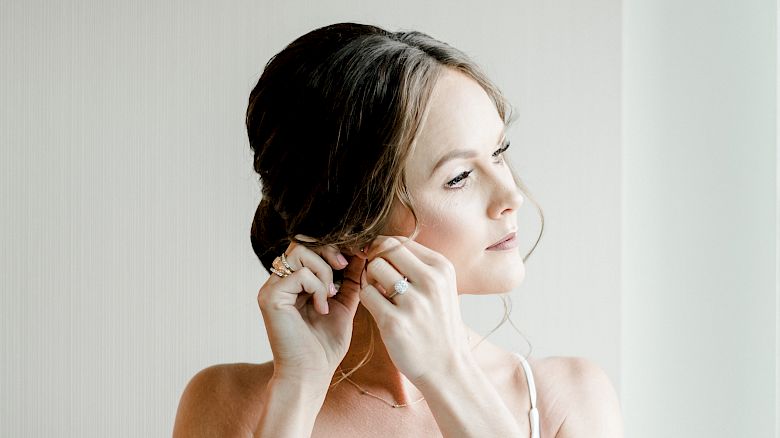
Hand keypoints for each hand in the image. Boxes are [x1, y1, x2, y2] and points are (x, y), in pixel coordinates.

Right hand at [257, 235, 366, 383]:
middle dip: (328, 251)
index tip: (352, 259)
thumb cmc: (325, 345)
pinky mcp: (270, 297)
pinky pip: (299, 274)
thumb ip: (350, 279)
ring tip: (330, 295)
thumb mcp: (344, 304)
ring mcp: (272, 287)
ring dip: (323, 271)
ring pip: (299, 252)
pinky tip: (321, 308)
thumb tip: (362, 253)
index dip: (332, 247)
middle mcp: (279, 280)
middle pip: (301, 242)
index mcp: (294, 281)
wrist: (312, 373)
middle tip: (343, 268)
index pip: (309, 246)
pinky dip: (317, 288)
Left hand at [358, 236, 471, 385]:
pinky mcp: (395, 323)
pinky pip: (366, 295)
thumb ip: (415, 264)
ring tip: (380, 296)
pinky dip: (368, 300)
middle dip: (374, 261)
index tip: (380, 263)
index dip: (382, 249)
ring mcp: (413, 302)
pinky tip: (380, 311)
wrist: (447, 367)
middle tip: (378, 280)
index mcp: (441, 268)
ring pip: (373, 269)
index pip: (399, 241)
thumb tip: (380, 242)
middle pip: (384, 249)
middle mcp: (430, 281)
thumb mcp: (440, 287)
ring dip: (369, 281)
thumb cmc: (437, 324)